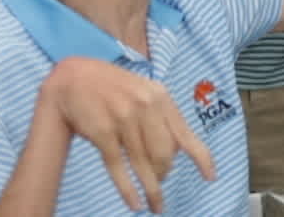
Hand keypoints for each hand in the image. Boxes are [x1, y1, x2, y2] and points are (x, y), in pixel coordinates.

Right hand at [46, 57, 215, 212]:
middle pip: (164, 154)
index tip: (210, 176)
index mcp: (159, 96)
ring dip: (151, 189)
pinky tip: (135, 203)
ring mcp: (124, 119)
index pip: (185, 133)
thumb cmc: (111, 87)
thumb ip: (160, 116)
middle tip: (159, 182)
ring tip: (155, 206)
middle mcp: (145, 106)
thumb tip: (174, 152)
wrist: (73, 78)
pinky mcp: (103, 132)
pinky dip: (128, 189)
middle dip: (164, 173)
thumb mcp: (143, 92)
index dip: (201, 158)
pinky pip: (119, 168)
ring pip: (144, 164)